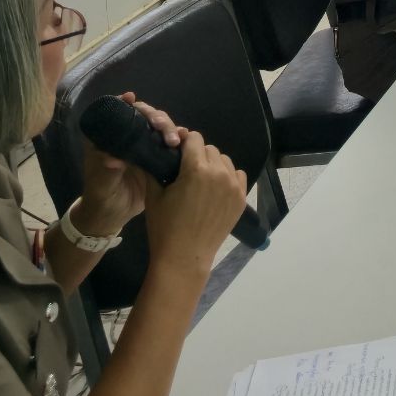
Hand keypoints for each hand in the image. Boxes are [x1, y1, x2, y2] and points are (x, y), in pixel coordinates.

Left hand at [75, 92, 174, 232]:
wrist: (114, 216)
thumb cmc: (101, 197)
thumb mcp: (100, 184)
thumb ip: (105, 170)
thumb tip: (113, 158)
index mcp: (109, 139)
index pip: (117, 114)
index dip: (124, 103)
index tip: (132, 98)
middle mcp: (128, 138)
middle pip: (143, 117)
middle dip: (155, 116)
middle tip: (160, 126)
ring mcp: (144, 147)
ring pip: (159, 127)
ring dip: (169, 127)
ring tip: (175, 139)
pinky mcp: (158, 157)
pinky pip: (170, 143)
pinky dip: (179, 138)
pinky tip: (185, 140)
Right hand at [141, 129, 249, 277]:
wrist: (185, 257)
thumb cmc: (165, 227)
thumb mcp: (154, 196)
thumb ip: (155, 169)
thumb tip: (155, 151)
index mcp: (196, 169)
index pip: (194, 138)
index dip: (184, 141)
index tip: (177, 150)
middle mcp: (219, 173)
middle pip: (209, 149)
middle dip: (197, 155)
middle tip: (185, 170)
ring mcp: (234, 186)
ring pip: (224, 161)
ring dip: (213, 165)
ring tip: (200, 181)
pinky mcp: (241, 198)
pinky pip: (237, 175)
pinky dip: (227, 177)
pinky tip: (215, 189)